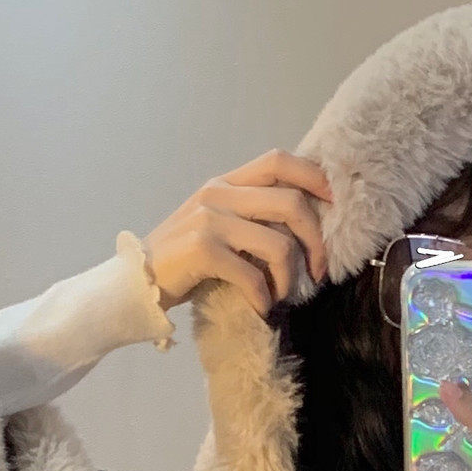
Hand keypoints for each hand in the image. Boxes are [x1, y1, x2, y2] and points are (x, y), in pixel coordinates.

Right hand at [143, 150, 331, 316]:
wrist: (136, 283)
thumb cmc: (184, 261)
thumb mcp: (218, 226)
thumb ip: (250, 216)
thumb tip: (301, 224)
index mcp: (227, 182)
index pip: (278, 161)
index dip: (314, 177)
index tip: (335, 203)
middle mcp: (219, 193)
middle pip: (291, 203)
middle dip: (315, 242)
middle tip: (317, 273)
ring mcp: (209, 219)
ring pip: (278, 244)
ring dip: (288, 278)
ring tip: (280, 296)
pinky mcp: (202, 249)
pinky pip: (252, 275)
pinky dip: (262, 298)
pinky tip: (259, 309)